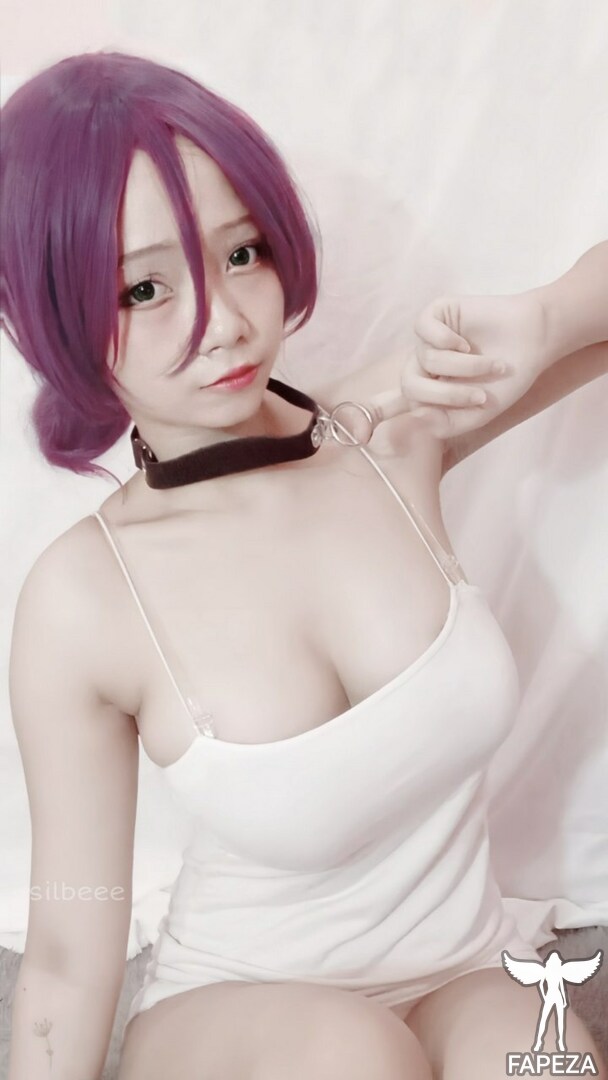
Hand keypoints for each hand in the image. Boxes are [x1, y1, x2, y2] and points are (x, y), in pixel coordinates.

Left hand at [367, 292, 549, 439]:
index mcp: (430, 392)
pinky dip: (449, 340)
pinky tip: (468, 341)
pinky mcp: (435, 314)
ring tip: (494, 366)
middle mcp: (424, 367)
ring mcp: (428, 340)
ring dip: (464, 368)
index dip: (371, 413)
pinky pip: (425, 331)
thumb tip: (416, 417)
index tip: (351, 430)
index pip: (393, 404)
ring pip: (425, 361)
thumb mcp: (479, 411)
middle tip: (481, 397)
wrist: (534, 340)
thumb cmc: (508, 378)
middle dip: (447, 395)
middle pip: (411, 387)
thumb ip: (447, 422)